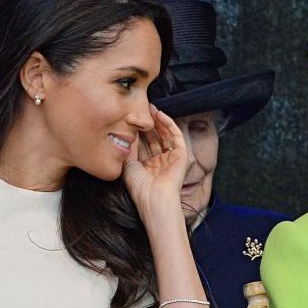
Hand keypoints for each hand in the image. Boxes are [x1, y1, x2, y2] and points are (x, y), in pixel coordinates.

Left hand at [122, 105, 191, 220]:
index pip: (143, 144)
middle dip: (148, 124)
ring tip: (150, 108)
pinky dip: (169, 124)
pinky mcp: (181, 156)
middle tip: (140, 109)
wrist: (154, 198)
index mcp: (147, 167)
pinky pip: (176, 136)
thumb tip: (127, 131)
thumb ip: (129, 147)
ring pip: (165, 135)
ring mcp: (171, 159)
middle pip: (154, 138)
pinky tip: (159, 115)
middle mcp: (160, 162)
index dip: (138, 130)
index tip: (129, 117)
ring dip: (158, 121)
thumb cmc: (140, 187)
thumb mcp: (128, 164)